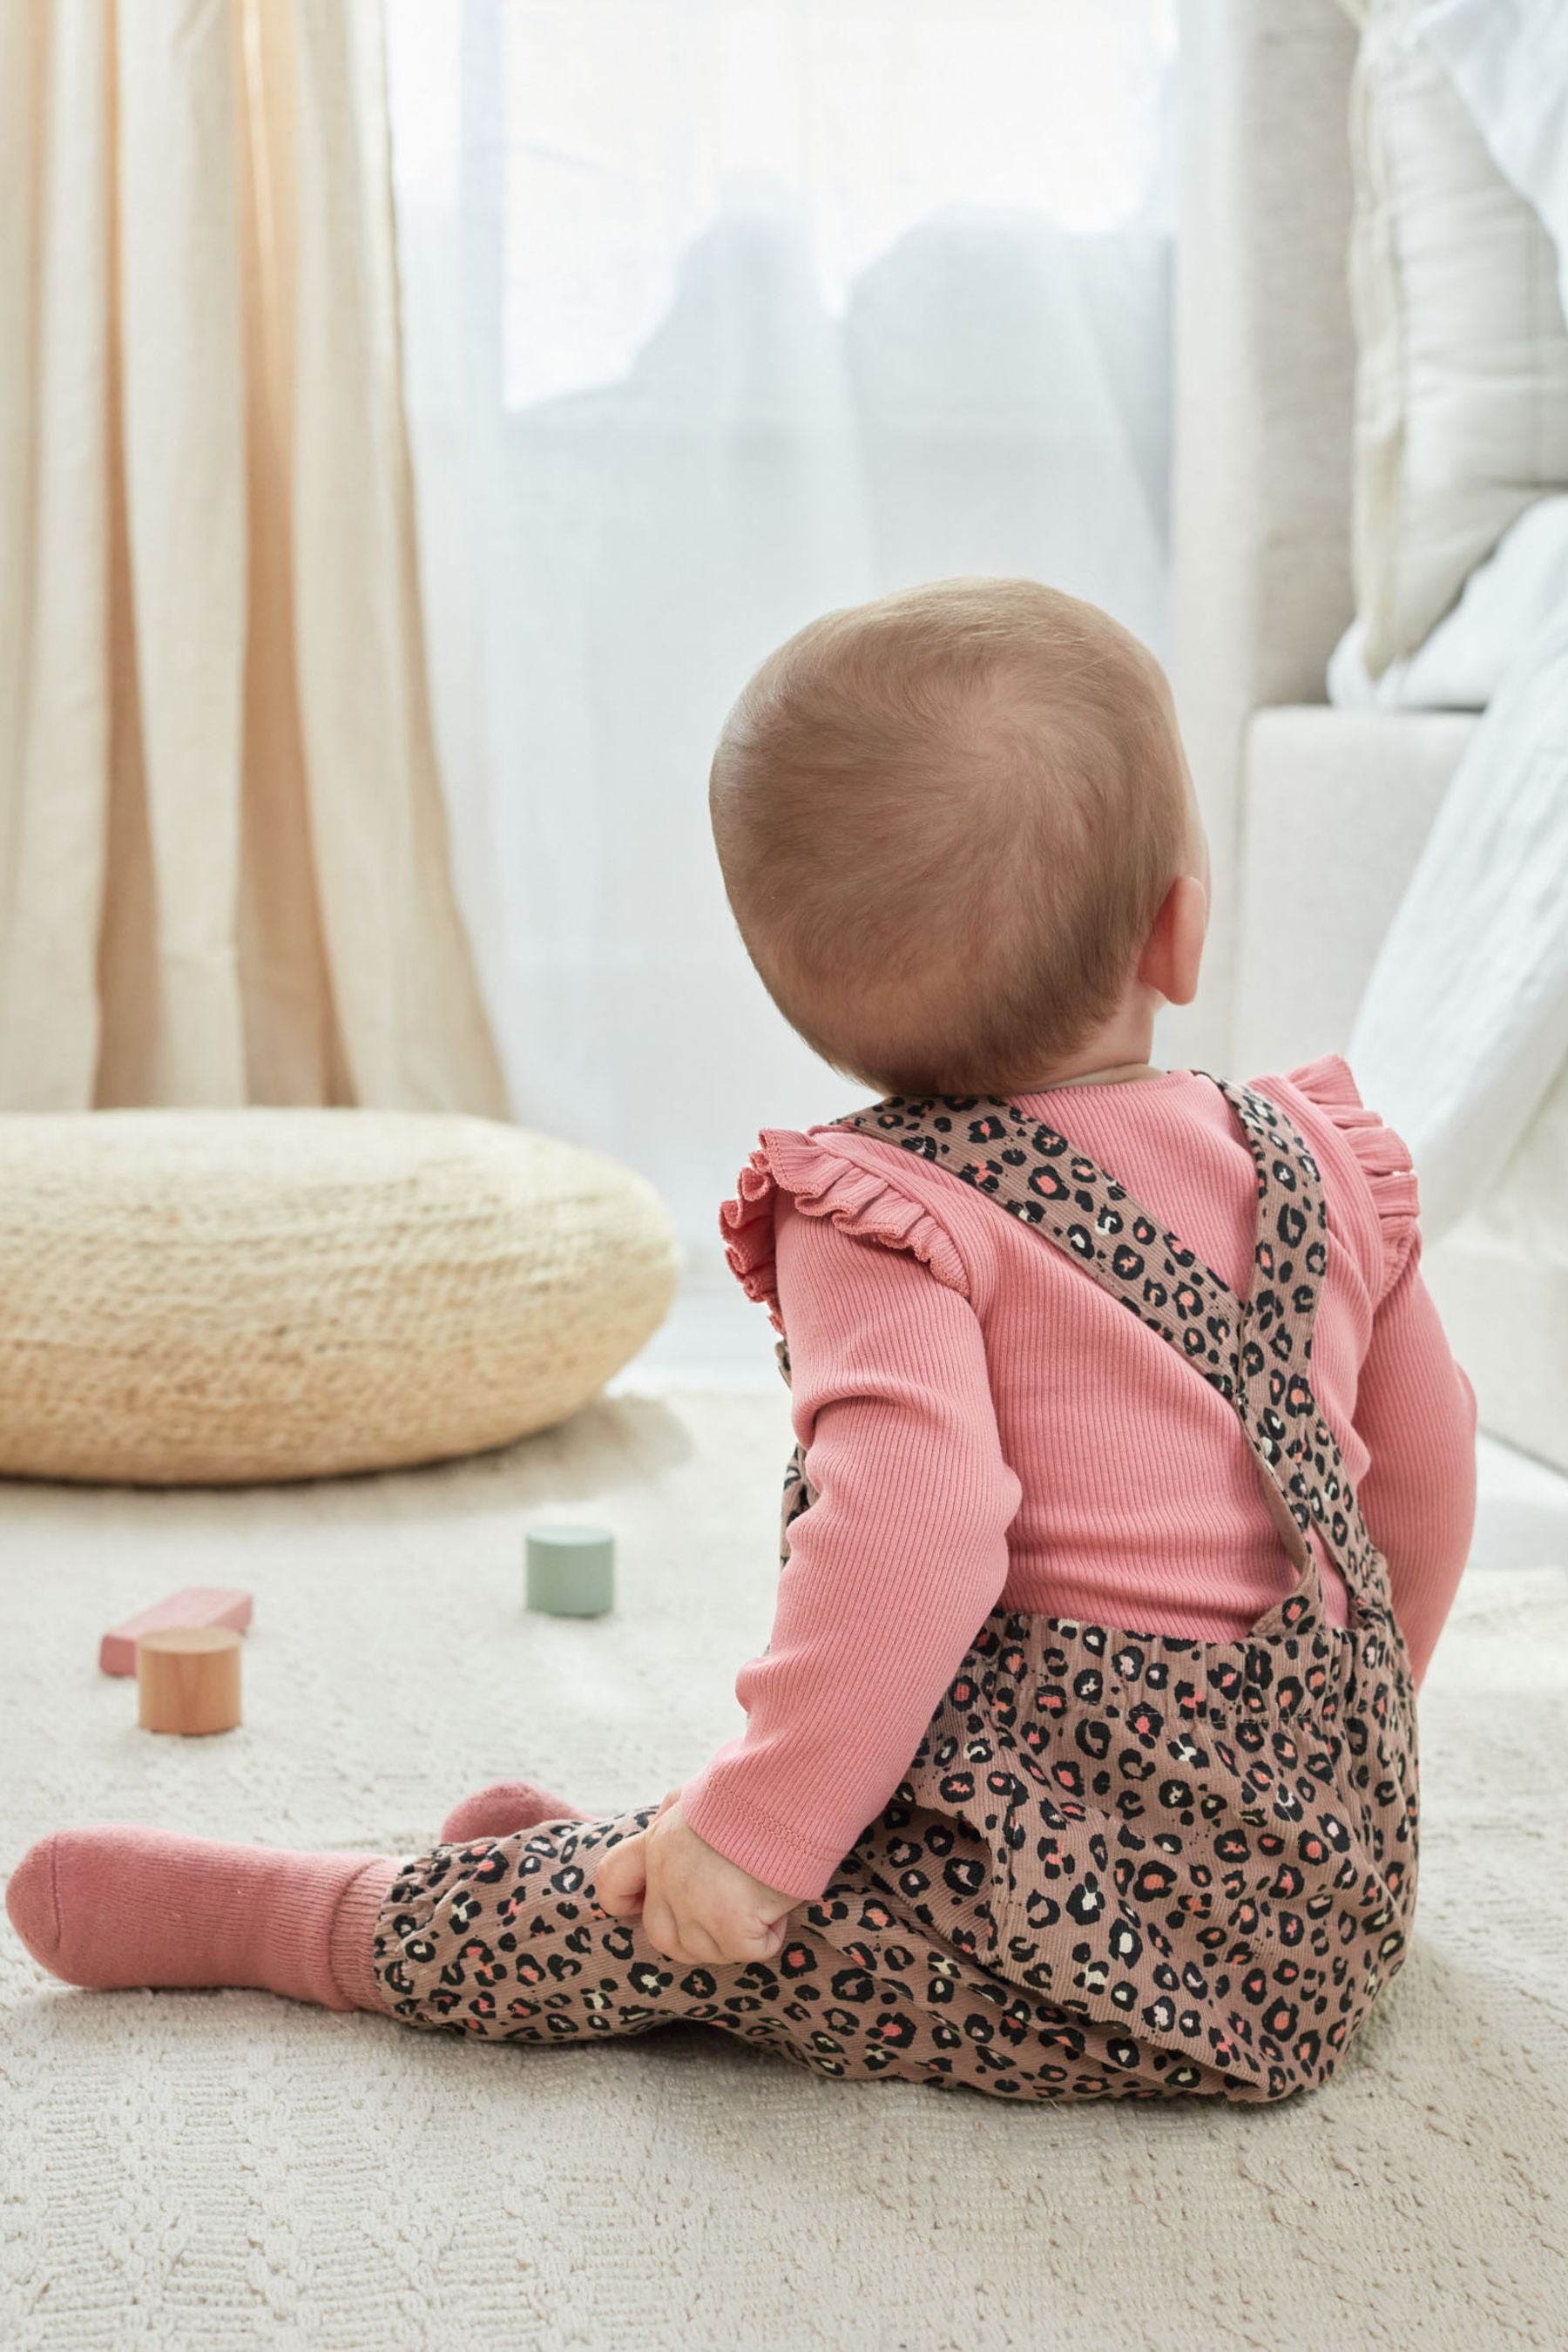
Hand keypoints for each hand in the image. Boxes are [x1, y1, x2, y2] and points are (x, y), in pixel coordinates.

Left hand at [594, 1791, 795, 1966]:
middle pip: (661, 1937)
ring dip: (735, 1937)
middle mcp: (667, 1879)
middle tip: (728, 1918)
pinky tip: (778, 1906)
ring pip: (706, 1951)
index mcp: (657, 1843)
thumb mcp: (696, 1793)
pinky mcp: (730, 1925)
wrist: (787, 1791)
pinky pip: (748, 1951)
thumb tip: (663, 1826)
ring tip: (759, 1902)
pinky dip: (768, 1936)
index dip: (624, 1902)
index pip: (612, 1882)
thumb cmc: (749, 1788)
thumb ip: (673, 1815)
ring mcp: (696, 1906)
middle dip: (693, 1937)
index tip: (641, 1907)